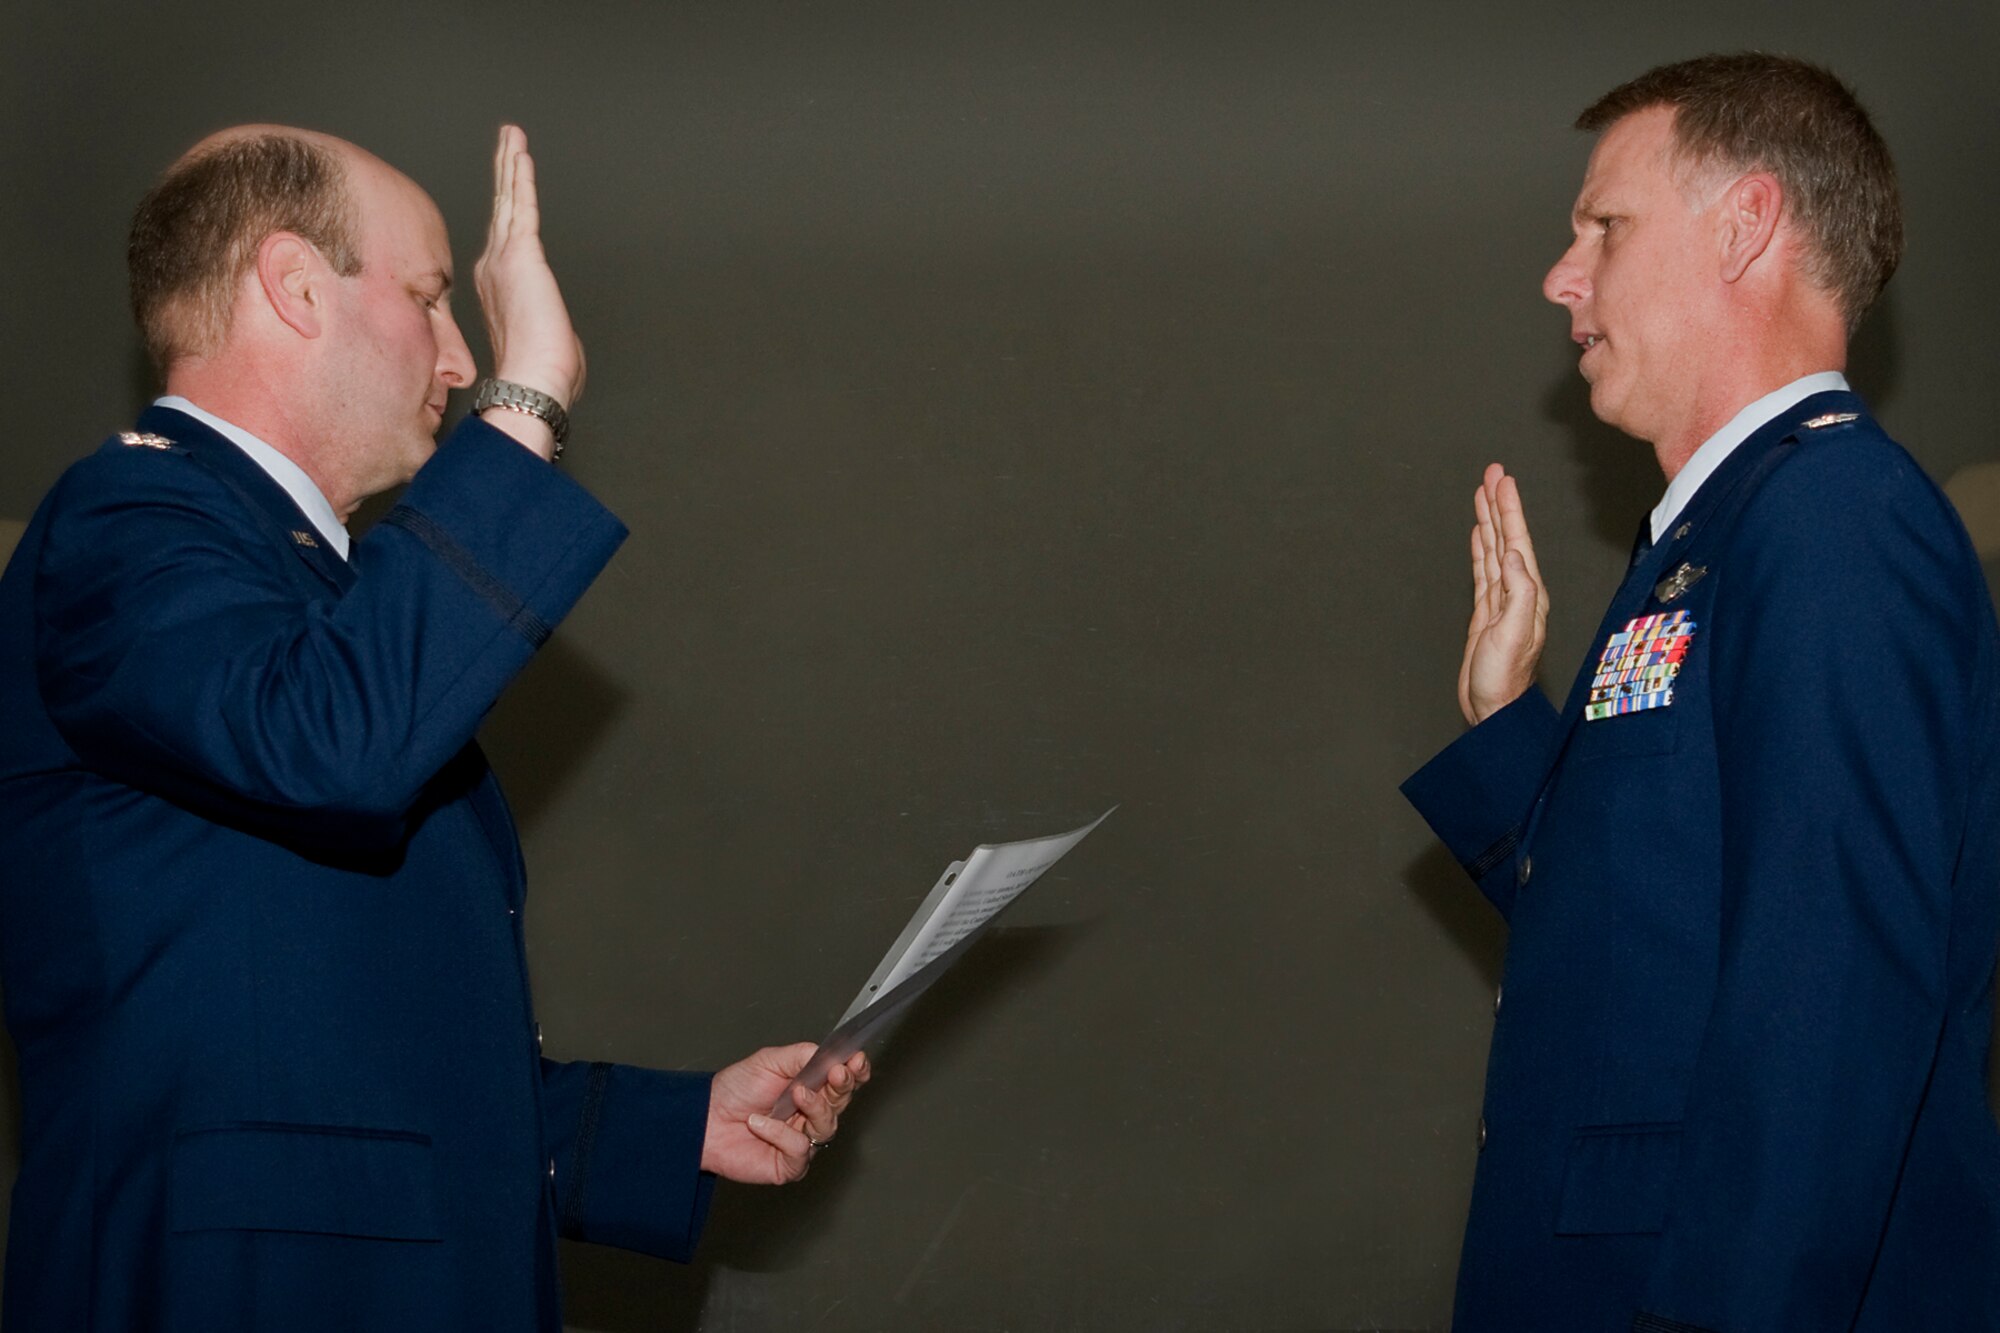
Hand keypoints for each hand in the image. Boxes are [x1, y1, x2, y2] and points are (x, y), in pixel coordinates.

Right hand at [473, 125, 584, 458]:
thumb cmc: (541, 375)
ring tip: (511, 135)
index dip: (507, 211)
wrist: (532, 382)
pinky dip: (522, 177)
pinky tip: (520, 152)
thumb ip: (547, 325)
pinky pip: (523, 205)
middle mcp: (495, 268)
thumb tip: (554, 333)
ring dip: (510, 166)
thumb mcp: (545, 341)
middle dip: (504, 175)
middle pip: (501, 210)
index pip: (505, 239)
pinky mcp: (523, 254)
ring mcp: (505, 259)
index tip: (509, 190)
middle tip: (506, 144)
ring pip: (509, 201)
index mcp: (500, 289)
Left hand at [700, 1043, 871, 1184]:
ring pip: (827, 1126)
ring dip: (815, 1107)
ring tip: (796, 1094)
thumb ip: (801, 1055)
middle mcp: (810, 1114)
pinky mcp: (790, 1164)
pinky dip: (780, 1134)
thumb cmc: (734, 1091)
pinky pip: (800, 1149)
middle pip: (842, 1102)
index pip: (843, 1081)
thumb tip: (830, 1054)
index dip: (855, 1072)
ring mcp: (802, 1141)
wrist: (704, 1119)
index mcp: (810, 1087)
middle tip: (837, 1072)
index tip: (857, 1061)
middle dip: (843, 1086)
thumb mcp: (769, 1061)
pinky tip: (759, 1123)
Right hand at [1458, 463, 1548, 724]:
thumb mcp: (1514, 633)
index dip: (1508, 508)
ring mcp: (1501, 600)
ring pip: (1494, 548)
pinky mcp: (1486, 611)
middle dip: (1499, 504)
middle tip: (1493, 473)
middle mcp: (1518, 591)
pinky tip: (1478, 534)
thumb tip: (1513, 556)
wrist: (1493, 707)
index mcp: (1528, 593)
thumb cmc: (1504, 678)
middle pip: (1506, 537)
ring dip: (1488, 520)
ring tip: (1483, 493)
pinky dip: (1481, 547)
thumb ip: (1518, 592)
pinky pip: (1483, 569)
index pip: (1517, 540)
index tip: (1501, 480)